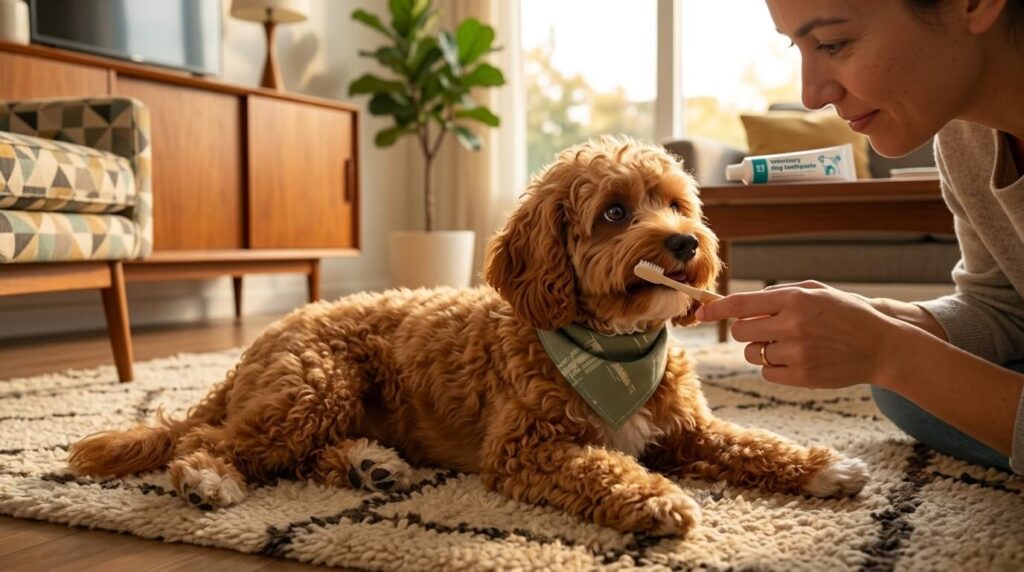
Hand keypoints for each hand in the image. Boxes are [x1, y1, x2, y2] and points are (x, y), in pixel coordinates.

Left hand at [694, 281, 904, 388]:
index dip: (716, 309)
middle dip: (746, 330)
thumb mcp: (816, 292)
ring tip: (788, 344)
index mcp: (795, 299)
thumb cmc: (845, 314)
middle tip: (766, 328)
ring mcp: (797, 353)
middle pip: (740, 331)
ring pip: (751, 353)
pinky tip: (797, 360)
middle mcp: (793, 325)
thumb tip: (740, 305)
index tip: (700, 313)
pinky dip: (774, 367)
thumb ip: (778, 295)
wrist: (883, 346)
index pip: (742, 304)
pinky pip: (766, 372)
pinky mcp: (801, 377)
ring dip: (760, 349)